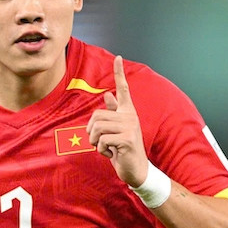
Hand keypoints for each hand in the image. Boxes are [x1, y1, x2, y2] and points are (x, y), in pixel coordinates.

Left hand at [86, 56, 148, 185]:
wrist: (136, 170)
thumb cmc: (124, 150)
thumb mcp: (117, 130)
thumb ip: (114, 113)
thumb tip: (107, 94)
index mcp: (127, 112)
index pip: (123, 88)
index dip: (119, 73)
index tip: (118, 57)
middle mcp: (130, 116)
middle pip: (96, 115)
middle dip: (91, 132)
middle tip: (99, 143)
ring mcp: (130, 127)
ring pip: (97, 128)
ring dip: (95, 142)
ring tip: (105, 148)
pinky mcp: (127, 139)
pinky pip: (102, 140)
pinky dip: (101, 150)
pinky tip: (111, 154)